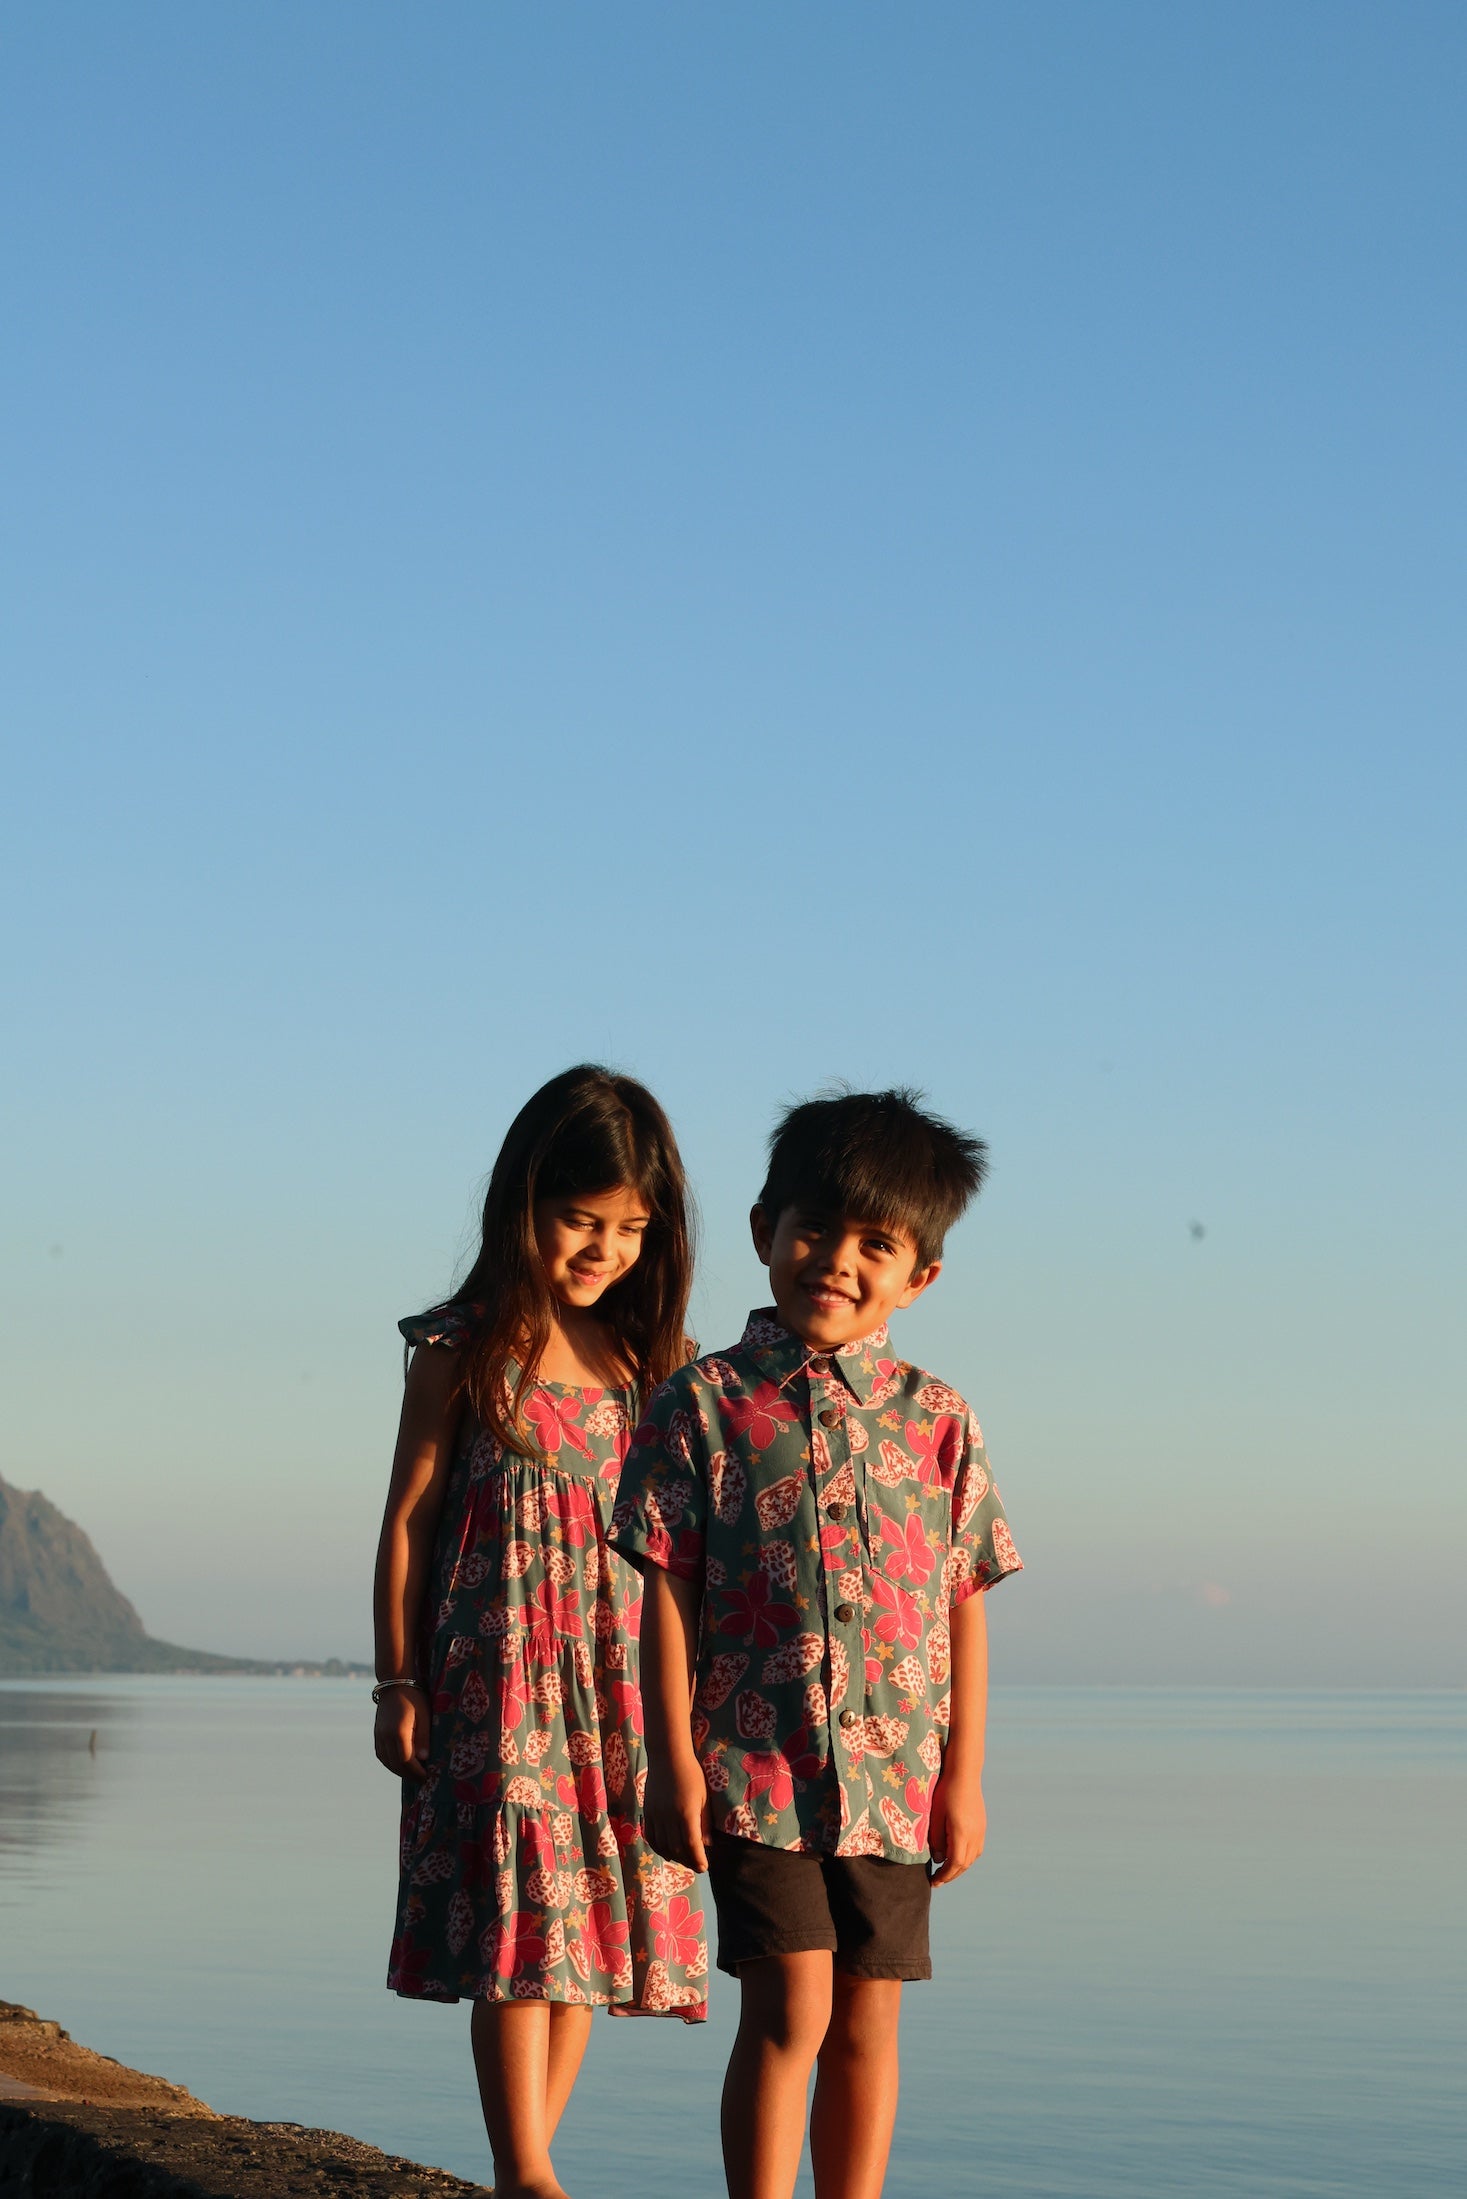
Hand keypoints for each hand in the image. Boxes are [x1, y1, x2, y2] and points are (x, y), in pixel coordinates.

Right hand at [373, 1684, 429, 1779]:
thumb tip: (424, 1758)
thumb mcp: (424, 1715)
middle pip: (396, 1764)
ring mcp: (379, 1735)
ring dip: (400, 1771)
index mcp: (398, 1731)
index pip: (406, 1760)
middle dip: (409, 1775)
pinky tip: (401, 1765)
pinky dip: (391, 1763)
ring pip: (387, 1762)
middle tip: (422, 1779)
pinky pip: (382, 1755)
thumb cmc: (414, 1697)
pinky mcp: (377, 1734)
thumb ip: (423, 1737)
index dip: (416, 1772)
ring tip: (413, 1774)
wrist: (394, 1684)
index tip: (427, 1777)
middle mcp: (385, 1736)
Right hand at [643, 1751, 709, 1871]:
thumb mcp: (704, 1797)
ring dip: (674, 1856)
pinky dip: (659, 1847)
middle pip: (676, 1848)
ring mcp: (656, 1815)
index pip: (691, 1844)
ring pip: (663, 1845)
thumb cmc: (692, 1774)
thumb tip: (707, 1844)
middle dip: (688, 1860)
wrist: (668, 1756)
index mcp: (686, 1812)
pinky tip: (667, 1851)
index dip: (698, 1859)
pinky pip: (651, 1836)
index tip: (704, 1868)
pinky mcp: (648, 1811)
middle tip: (697, 1865)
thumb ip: (704, 1822)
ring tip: (683, 1859)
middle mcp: (669, 1817)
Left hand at [928, 1759, 985, 1886]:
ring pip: (972, 1858)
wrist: (964, 1773)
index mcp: (962, 1834)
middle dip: (951, 1875)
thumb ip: (936, 1839)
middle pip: (964, 1864)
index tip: (933, 1882)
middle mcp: (975, 1835)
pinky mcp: (982, 1825)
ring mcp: (981, 1831)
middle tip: (937, 1881)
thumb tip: (939, 1859)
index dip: (944, 1876)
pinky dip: (966, 1858)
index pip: (954, 1864)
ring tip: (946, 1871)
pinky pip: (976, 1849)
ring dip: (959, 1868)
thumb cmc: (945, 1791)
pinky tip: (957, 1856)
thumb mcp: (935, 1816)